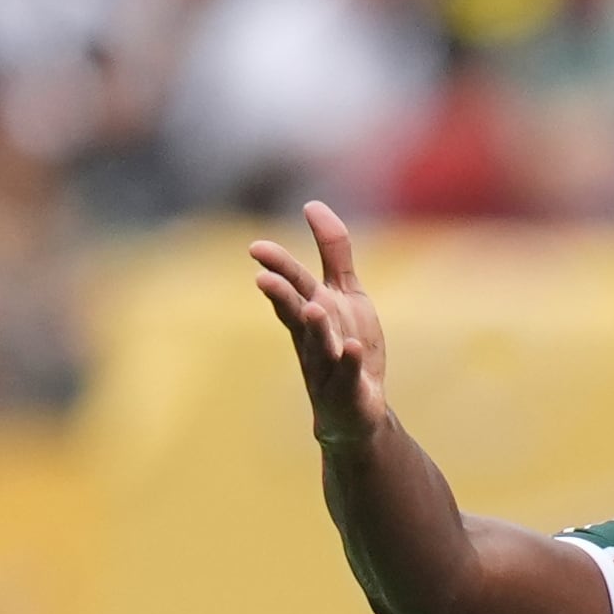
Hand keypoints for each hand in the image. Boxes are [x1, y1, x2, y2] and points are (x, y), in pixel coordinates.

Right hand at [250, 202, 388, 446]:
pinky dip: (347, 361)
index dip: (277, 269)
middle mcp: (313, 338)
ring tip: (313, 308)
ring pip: (319, 345)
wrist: (355, 408)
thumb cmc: (344, 345)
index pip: (291, 287)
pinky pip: (347, 374)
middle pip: (296, 313)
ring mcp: (328, 366)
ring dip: (316, 327)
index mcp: (309, 312)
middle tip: (264, 277)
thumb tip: (312, 204)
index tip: (257, 249)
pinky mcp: (349, 389)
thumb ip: (333, 251)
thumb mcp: (344, 293)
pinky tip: (349, 346)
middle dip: (282, 295)